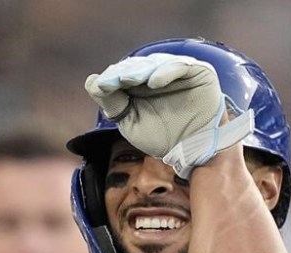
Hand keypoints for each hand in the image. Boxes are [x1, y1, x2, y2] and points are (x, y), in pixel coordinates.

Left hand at [84, 53, 252, 177]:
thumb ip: (112, 103)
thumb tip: (91, 81)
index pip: (122, 73)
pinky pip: (181, 66)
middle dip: (122, 73)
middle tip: (111, 82)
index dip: (110, 78)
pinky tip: (153, 82)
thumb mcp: (131, 122)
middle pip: (137, 66)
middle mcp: (158, 73)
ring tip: (128, 80)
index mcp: (141, 83)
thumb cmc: (162, 137)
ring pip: (156, 63)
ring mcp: (178, 70)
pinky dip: (166, 72)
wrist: (192, 151)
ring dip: (140, 71)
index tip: (99, 87)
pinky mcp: (198, 72)